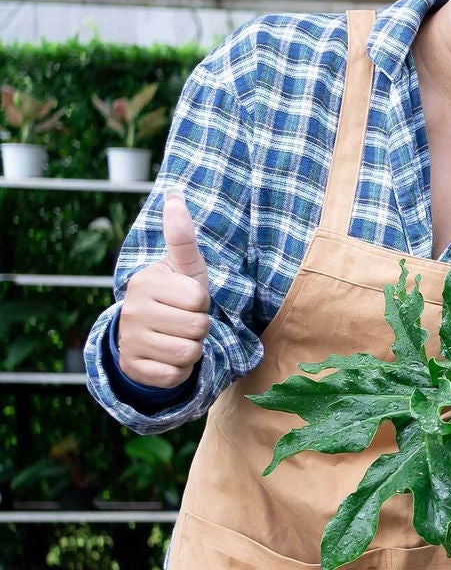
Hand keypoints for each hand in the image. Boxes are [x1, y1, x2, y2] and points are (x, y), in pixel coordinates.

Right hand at [117, 192, 210, 388]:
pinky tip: (167, 358)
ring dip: (192, 350)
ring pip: (189, 353)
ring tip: (177, 338)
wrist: (146, 334)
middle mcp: (132, 310)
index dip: (202, 303)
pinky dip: (180, 371)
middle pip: (198, 328)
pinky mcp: (133, 368)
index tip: (187, 301)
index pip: (199, 300)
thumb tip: (174, 194)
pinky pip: (176, 375)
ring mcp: (129, 340)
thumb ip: (182, 237)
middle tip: (182, 321)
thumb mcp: (184, 268)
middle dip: (199, 328)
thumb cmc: (175, 296)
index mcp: (145, 282)